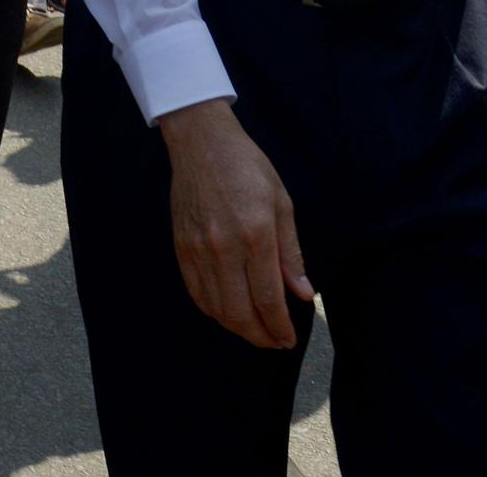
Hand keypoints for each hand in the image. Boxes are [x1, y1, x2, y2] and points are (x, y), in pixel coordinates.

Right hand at [158, 100, 314, 348]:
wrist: (202, 144)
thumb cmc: (248, 168)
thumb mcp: (281, 203)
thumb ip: (291, 253)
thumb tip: (304, 294)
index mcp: (255, 234)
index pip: (269, 298)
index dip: (280, 326)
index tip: (289, 339)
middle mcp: (224, 248)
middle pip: (240, 313)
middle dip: (260, 336)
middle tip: (275, 343)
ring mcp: (198, 251)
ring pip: (217, 309)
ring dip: (238, 328)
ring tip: (256, 331)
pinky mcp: (181, 250)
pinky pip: (197, 294)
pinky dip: (214, 312)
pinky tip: (229, 314)